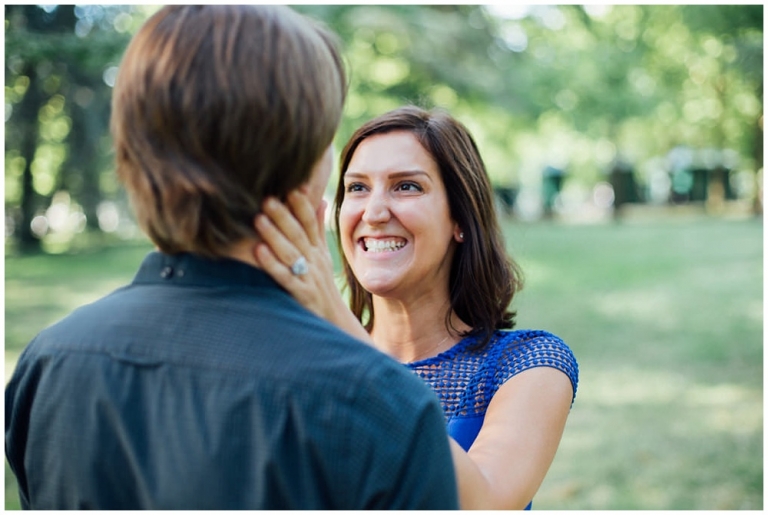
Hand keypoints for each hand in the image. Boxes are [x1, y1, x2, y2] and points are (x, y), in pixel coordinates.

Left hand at [253, 190, 372, 343]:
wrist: (334, 320)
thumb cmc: (323, 285)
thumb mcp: (324, 256)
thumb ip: (318, 228)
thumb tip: (320, 200)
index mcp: (317, 250)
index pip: (311, 223)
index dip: (302, 205)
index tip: (293, 185)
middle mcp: (314, 261)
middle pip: (298, 234)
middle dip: (283, 215)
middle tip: (267, 197)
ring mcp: (308, 277)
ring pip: (290, 253)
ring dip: (274, 235)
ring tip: (258, 218)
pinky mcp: (301, 294)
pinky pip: (285, 277)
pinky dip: (272, 264)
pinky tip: (258, 251)